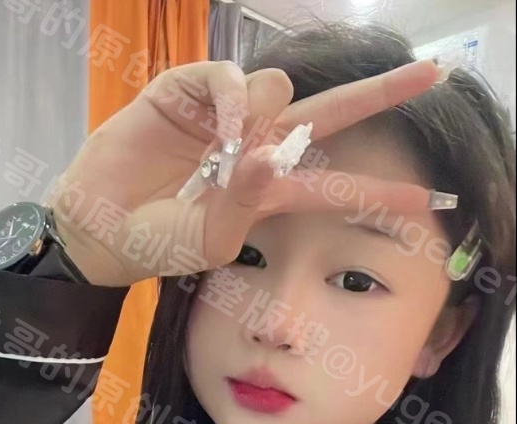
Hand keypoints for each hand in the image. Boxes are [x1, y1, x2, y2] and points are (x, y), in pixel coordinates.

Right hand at [50, 58, 443, 285]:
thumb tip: (269, 148)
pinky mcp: (190, 91)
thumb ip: (245, 200)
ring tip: (227, 154)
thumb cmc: (157, 244)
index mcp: (270, 192)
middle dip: (380, 93)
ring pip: (279, 89)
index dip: (379, 192)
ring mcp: (226, 117)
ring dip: (266, 117)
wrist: (99, 227)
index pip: (335, 184)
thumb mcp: (211, 242)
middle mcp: (258, 148)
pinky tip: (221, 127)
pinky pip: (230, 77)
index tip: (429, 200)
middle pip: (332, 113)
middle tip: (431, 72)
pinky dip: (232, 99)